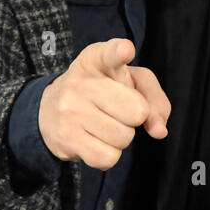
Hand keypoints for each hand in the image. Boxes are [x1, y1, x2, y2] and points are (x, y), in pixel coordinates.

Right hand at [38, 38, 170, 170]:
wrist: (49, 109)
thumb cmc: (103, 90)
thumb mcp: (130, 81)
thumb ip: (154, 98)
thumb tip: (159, 130)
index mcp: (97, 58)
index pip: (110, 54)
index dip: (120, 52)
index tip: (125, 51)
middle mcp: (81, 82)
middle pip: (137, 112)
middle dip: (136, 117)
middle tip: (119, 110)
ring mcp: (70, 110)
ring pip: (123, 138)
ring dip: (122, 137)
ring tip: (105, 124)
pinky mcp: (65, 137)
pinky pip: (107, 158)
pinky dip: (109, 155)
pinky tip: (96, 140)